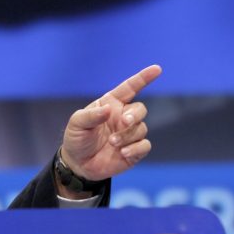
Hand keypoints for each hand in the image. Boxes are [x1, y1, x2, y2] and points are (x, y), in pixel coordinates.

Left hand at [60, 65, 161, 184]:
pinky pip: (145, 145)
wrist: (78, 164)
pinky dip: (136, 148)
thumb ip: (91, 115)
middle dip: (135, 115)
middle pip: (140, 109)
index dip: (143, 78)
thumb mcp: (77, 124)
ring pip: (141, 129)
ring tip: (112, 143)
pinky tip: (123, 153)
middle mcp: (123, 117)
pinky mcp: (134, 150)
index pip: (130, 88)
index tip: (156, 69)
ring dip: (127, 135)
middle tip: (124, 122)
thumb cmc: (77, 139)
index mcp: (111, 104)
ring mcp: (129, 133)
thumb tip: (109, 109)